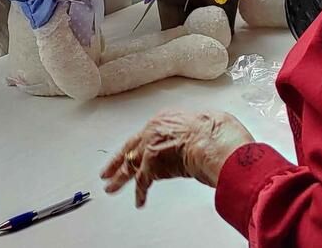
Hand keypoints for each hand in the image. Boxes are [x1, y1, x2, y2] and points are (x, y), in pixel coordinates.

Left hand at [100, 110, 254, 206]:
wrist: (213, 141)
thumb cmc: (214, 132)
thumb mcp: (199, 123)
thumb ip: (189, 132)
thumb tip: (196, 138)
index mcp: (163, 120)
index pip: (144, 135)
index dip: (137, 145)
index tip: (131, 152)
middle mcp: (152, 131)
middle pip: (129, 148)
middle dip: (117, 162)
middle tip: (107, 171)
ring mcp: (149, 148)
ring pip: (129, 165)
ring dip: (120, 179)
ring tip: (111, 187)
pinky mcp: (152, 166)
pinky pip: (142, 182)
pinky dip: (140, 193)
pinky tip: (138, 201)